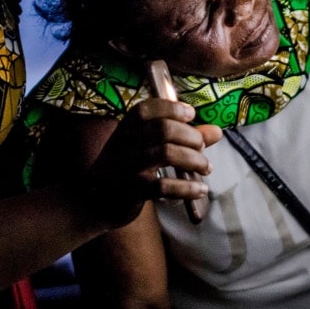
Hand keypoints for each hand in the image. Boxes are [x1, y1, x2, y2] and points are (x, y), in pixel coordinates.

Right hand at [79, 98, 219, 228]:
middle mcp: (125, 142)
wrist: (93, 200)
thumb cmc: (127, 168)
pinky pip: (163, 186)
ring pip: (167, 154)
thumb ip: (183, 137)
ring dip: (194, 161)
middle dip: (191, 137)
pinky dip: (187, 188)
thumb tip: (217, 131)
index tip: (191, 115)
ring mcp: (127, 166)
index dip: (173, 108)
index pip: (149, 108)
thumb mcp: (147, 147)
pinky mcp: (131, 190)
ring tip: (205, 168)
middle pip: (164, 129)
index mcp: (127, 127)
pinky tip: (199, 190)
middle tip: (202, 148)